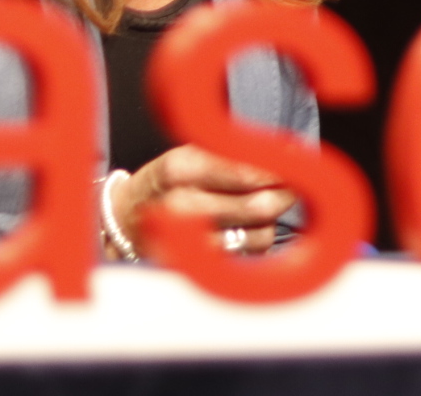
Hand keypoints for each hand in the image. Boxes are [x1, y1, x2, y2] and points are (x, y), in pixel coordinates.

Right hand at [108, 145, 288, 256]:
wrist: (126, 219)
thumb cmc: (170, 182)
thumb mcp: (192, 155)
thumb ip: (236, 158)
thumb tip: (290, 156)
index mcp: (181, 168)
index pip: (245, 171)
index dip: (279, 170)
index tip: (294, 165)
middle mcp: (181, 206)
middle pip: (259, 206)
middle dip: (285, 195)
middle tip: (292, 187)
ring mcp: (188, 241)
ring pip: (260, 234)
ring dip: (270, 221)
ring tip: (261, 207)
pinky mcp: (197, 266)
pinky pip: (249, 256)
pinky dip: (256, 241)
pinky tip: (244, 228)